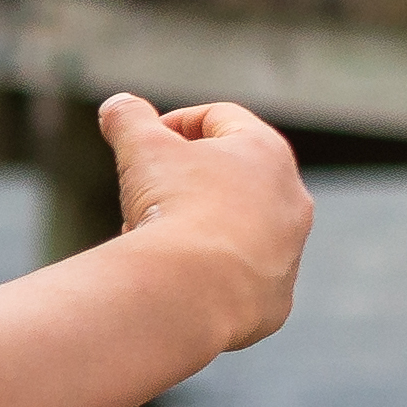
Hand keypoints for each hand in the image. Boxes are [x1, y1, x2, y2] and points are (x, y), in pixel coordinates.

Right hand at [100, 90, 309, 356]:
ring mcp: (289, 253)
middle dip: (186, 181)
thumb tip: (116, 106)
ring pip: (237, 231)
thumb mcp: (142, 148)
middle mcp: (290, 200)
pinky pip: (238, 280)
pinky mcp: (276, 301)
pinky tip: (175, 280)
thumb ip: (129, 119)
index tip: (145, 139)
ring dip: (197, 228)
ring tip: (153, 240)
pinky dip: (208, 275)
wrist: (194, 290)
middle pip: (232, 177)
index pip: (221, 120)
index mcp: (266, 152)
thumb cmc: (175, 207)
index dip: (177, 123)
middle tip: (146, 192)